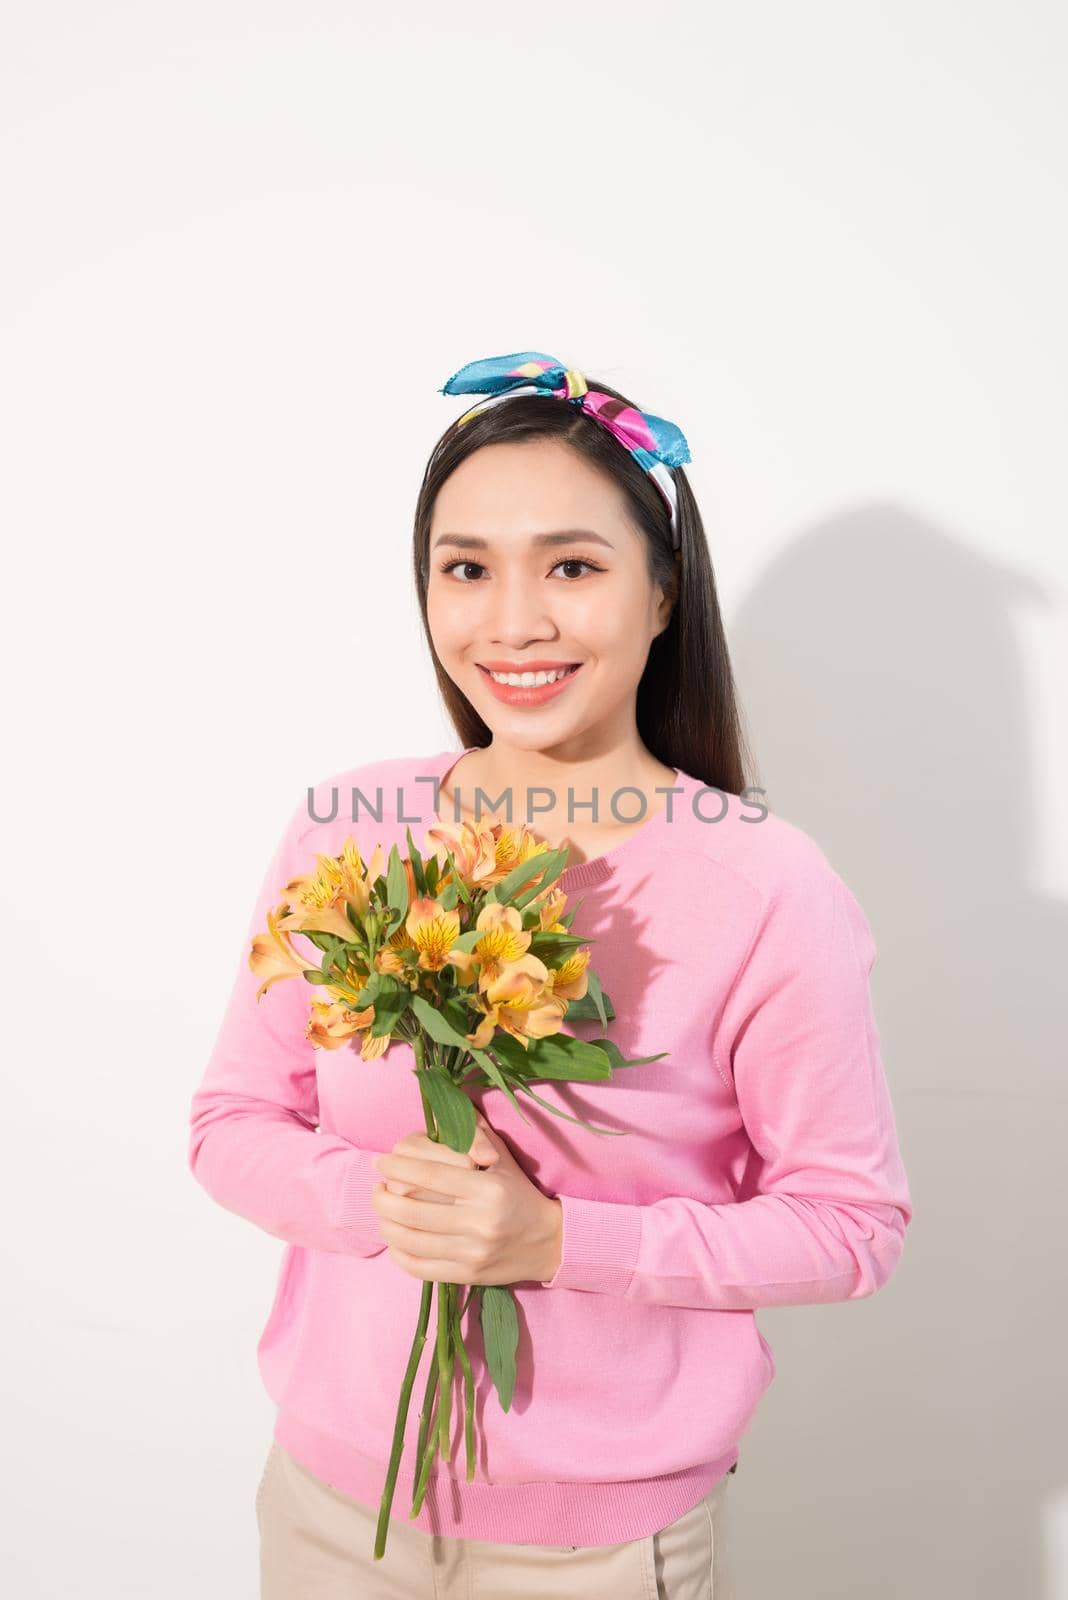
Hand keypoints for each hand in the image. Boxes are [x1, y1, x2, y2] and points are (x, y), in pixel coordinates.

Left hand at [370, 1113, 562, 1285]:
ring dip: (386, 1224)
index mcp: (487, 1189)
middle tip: (377, 1189)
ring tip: (382, 1212)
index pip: (430, 1175)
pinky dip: (399, 1253)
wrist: (547, 1240)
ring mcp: (471, 1253)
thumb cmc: (517, 1191)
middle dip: (383, 1198)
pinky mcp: (467, 1276)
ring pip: (410, 1241)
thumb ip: (473, 1133)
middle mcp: (479, 1222)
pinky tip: (395, 1239)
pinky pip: (419, 1267)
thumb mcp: (502, 1157)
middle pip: (412, 1211)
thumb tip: (439, 1114)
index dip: (398, 1166)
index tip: (380, 1162)